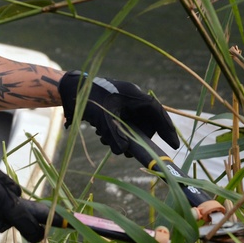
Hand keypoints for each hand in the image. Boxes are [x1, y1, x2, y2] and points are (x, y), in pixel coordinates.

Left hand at [58, 71, 178, 155]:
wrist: (70, 89)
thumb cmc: (88, 100)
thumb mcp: (102, 119)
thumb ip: (114, 136)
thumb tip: (125, 151)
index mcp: (134, 95)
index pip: (158, 112)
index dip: (167, 129)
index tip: (173, 145)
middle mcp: (132, 98)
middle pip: (146, 121)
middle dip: (139, 138)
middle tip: (130, 152)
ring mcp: (124, 101)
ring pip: (133, 124)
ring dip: (124, 136)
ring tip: (108, 141)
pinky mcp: (116, 106)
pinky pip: (123, 122)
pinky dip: (116, 131)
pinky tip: (102, 135)